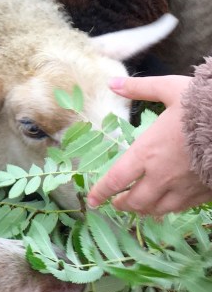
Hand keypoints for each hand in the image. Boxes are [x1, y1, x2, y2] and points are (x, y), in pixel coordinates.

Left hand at [86, 75, 211, 216]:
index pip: (115, 180)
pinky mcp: (202, 193)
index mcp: (147, 152)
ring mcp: (183, 188)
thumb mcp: (169, 88)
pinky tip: (166, 205)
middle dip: (121, 203)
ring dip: (143, 209)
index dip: (100, 192)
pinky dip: (167, 209)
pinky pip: (180, 209)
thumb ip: (139, 88)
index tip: (91, 200)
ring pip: (156, 209)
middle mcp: (161, 175)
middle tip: (115, 202)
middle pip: (134, 200)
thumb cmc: (202, 104)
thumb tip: (111, 82)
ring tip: (137, 206)